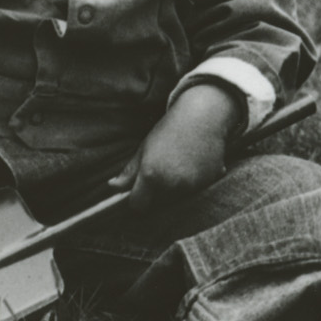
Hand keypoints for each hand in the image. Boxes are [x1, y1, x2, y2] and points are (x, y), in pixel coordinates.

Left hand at [108, 84, 237, 212]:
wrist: (203, 116)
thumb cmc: (170, 129)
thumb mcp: (145, 147)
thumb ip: (129, 172)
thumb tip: (112, 186)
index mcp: (151, 175)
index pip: (138, 205)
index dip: (137, 199)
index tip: (140, 190)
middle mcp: (171, 184)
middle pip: (159, 203)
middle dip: (157, 192)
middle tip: (164, 167)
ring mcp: (191, 185)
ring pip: (177, 198)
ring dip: (176, 188)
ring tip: (179, 163)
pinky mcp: (208, 183)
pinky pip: (196, 191)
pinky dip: (194, 182)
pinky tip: (194, 163)